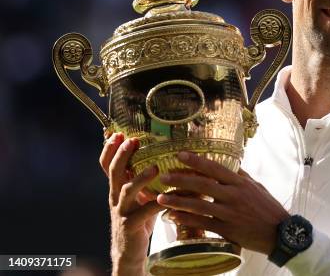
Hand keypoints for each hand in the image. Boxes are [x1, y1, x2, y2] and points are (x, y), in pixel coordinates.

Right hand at [99, 132, 164, 275]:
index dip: (109, 149)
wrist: (129, 252)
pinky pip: (144, 213)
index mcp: (117, 188)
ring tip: (155, 167)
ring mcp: (121, 212)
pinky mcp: (131, 226)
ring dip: (140, 177)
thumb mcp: (137, 197)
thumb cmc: (138, 220)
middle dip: (121, 155)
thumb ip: (143, 180)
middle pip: (114, 172)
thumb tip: (163, 156)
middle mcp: (115, 197)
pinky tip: (167, 198)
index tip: (118, 133)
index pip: (107, 165)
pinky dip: (156, 204)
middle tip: (131, 141)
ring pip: (127, 191)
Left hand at [157, 151, 289, 254]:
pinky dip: (187, 220)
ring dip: (178, 201)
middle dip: (181, 179)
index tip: (180, 155)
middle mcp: (233, 196)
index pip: (215, 168)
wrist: (280, 233)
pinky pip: (202, 223)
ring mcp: (229, 213)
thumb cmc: (268, 208)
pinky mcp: (227, 230)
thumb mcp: (256, 187)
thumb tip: (228, 164)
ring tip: (161, 198)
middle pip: (203, 185)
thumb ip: (240, 177)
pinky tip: (174, 217)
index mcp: (240, 183)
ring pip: (199, 206)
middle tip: (164, 176)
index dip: (196, 161)